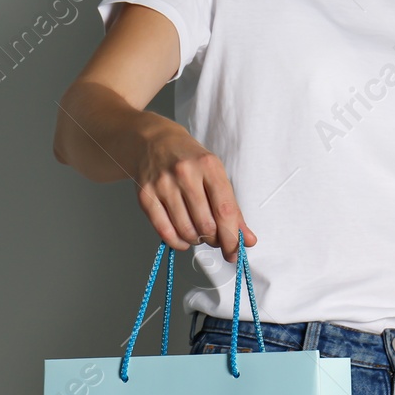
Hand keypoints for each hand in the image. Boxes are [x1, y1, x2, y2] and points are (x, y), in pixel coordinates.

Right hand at [134, 117, 254, 261]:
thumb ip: (232, 209)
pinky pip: (165, 231)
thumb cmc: (190, 161)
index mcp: (209, 166)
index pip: (225, 210)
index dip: (232, 237)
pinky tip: (183, 238)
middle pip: (206, 224)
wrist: (153, 141)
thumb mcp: (215, 175)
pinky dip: (178, 242)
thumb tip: (248, 240)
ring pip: (186, 230)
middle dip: (214, 239)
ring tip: (198, 232)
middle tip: (213, 237)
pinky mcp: (146, 195)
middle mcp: (185, 173)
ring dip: (196, 240)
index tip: (235, 253)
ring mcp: (163, 184)